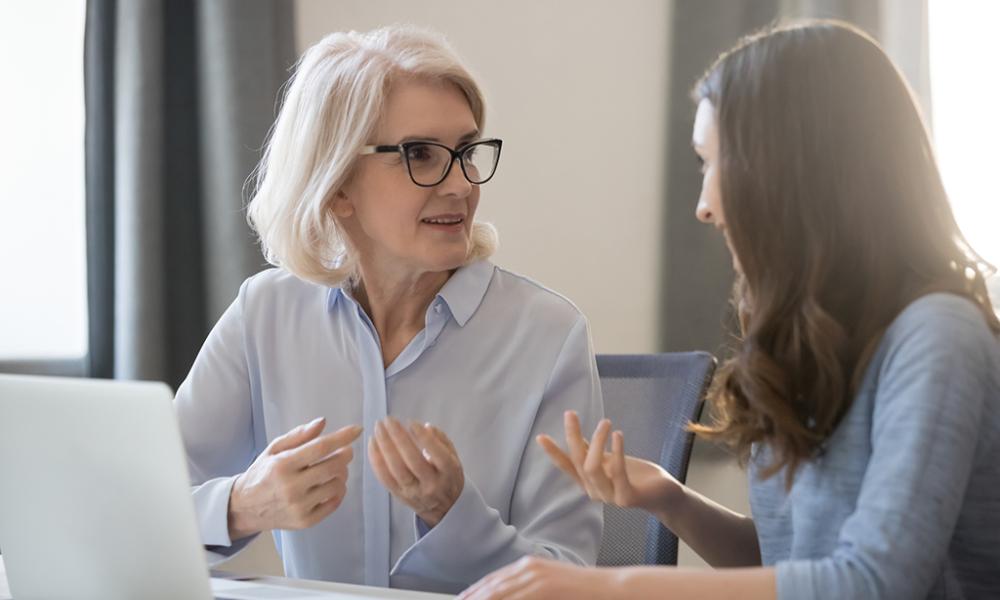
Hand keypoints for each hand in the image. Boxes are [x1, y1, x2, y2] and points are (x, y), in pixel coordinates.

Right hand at [228, 417, 361, 539]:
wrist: (244, 508)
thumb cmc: (262, 473)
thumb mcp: (274, 449)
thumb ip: (298, 435)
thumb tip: (322, 422)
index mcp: (283, 465)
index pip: (320, 448)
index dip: (342, 437)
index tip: (357, 430)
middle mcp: (291, 487)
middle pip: (333, 466)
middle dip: (345, 455)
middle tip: (346, 451)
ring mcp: (299, 506)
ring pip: (337, 485)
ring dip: (342, 474)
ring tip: (335, 469)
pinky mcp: (305, 521)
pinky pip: (334, 503)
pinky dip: (338, 491)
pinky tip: (331, 485)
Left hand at [368, 417, 463, 527]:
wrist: (444, 509)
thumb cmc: (447, 477)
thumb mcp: (454, 457)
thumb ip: (441, 440)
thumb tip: (426, 427)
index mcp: (448, 473)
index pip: (437, 454)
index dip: (424, 438)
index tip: (412, 422)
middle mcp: (431, 484)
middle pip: (412, 461)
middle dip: (399, 438)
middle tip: (389, 421)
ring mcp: (414, 492)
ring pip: (396, 469)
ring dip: (384, 446)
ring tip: (378, 428)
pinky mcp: (399, 496)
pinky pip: (384, 477)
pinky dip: (376, 460)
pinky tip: (372, 444)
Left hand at [458, 556, 611, 599]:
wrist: (610, 588)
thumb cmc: (583, 593)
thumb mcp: (551, 587)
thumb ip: (531, 592)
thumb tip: (513, 596)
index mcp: (530, 566)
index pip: (493, 580)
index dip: (474, 592)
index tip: (462, 599)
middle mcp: (529, 568)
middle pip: (491, 587)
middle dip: (473, 598)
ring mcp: (536, 577)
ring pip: (498, 593)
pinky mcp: (543, 588)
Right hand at [537, 411, 681, 514]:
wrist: (663, 493)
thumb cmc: (636, 475)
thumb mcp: (610, 460)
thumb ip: (592, 451)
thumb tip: (574, 434)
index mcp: (588, 482)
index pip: (566, 466)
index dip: (553, 452)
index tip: (540, 436)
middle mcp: (594, 491)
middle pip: (578, 461)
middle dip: (572, 436)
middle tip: (570, 413)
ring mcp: (609, 497)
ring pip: (592, 467)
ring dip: (597, 441)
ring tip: (605, 422)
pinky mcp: (626, 498)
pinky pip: (617, 472)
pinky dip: (616, 451)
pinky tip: (618, 434)